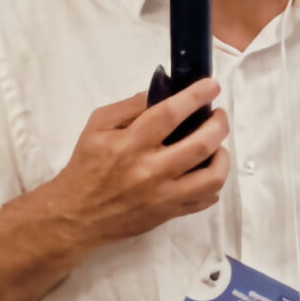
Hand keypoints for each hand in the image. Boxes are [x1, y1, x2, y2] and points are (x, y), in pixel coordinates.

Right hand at [47, 78, 230, 246]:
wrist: (76, 215)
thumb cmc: (86, 166)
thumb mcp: (97, 126)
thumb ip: (129, 107)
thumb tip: (163, 93)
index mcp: (131, 144)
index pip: (171, 114)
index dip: (196, 96)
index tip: (211, 85)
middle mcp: (151, 170)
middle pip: (201, 144)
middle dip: (218, 124)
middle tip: (218, 115)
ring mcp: (164, 195)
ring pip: (212, 177)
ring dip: (223, 156)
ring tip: (218, 146)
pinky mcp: (169, 213)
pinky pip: (205, 199)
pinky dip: (213, 183)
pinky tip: (206, 170)